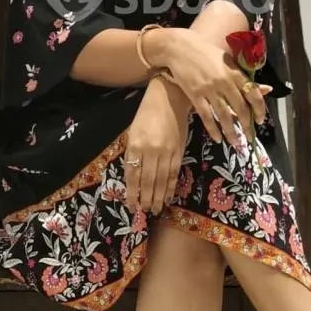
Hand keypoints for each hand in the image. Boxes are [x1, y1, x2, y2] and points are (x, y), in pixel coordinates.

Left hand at [124, 79, 189, 215]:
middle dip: (145, 198)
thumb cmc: (147, 114)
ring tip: (155, 209)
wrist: (169, 98)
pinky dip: (171, 187)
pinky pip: (174, 173)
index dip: (132, 192)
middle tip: (144, 211)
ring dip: (158, 197)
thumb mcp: (133, 131)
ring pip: (161, 180)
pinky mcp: (178, 150)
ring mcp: (166, 151)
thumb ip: (133, 152)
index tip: (131, 205)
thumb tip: (133, 176)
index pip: (132, 174)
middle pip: (147, 181)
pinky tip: (168, 197)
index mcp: (135, 144)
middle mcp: (150, 150)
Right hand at [143, 27, 269, 146]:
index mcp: (234, 72)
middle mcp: (224, 82)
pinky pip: (207, 116)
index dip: (259, 109)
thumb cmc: (206, 52)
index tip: (260, 120)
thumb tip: (266, 89)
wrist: (179, 48)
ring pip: (224, 116)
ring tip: (235, 143)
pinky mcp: (195, 95)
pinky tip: (217, 138)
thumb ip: (244, 76)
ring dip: (231, 132)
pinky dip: (213, 129)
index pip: (253, 94)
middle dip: (246, 125)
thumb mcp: (227, 60)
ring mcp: (209, 90)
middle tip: (249, 137)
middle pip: (240, 108)